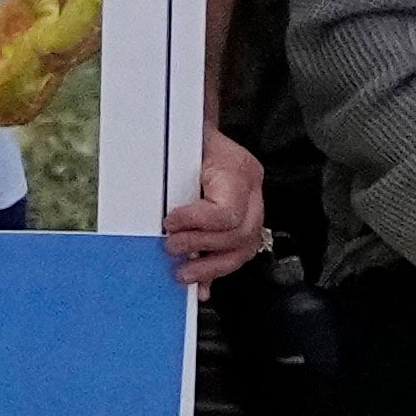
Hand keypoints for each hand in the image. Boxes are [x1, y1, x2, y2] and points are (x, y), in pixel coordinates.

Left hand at [156, 126, 270, 292]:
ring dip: (211, 267)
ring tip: (182, 274)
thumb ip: (173, 180)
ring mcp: (255, 208)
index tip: (170, 222)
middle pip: (239, 235)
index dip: (198, 223)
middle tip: (170, 247)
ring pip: (244, 250)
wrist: (200, 128)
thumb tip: (160, 217)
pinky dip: (218, 271)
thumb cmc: (187, 136)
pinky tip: (202, 287)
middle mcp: (254, 192)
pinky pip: (239, 254)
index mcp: (239, 170)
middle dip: (202, 246)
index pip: (228, 212)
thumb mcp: (180, 148)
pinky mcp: (248, 222)